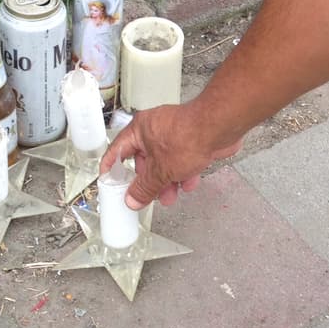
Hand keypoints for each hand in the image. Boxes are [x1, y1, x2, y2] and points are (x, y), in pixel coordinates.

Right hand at [99, 102, 240, 208]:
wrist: (220, 128)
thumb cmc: (188, 137)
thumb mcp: (160, 171)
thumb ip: (144, 188)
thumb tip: (132, 199)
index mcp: (140, 130)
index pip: (118, 150)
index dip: (111, 167)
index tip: (108, 180)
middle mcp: (155, 129)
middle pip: (144, 159)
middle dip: (148, 181)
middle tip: (147, 196)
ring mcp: (174, 134)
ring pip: (164, 162)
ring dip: (167, 181)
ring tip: (170, 196)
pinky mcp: (191, 139)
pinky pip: (182, 159)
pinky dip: (183, 172)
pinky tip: (189, 184)